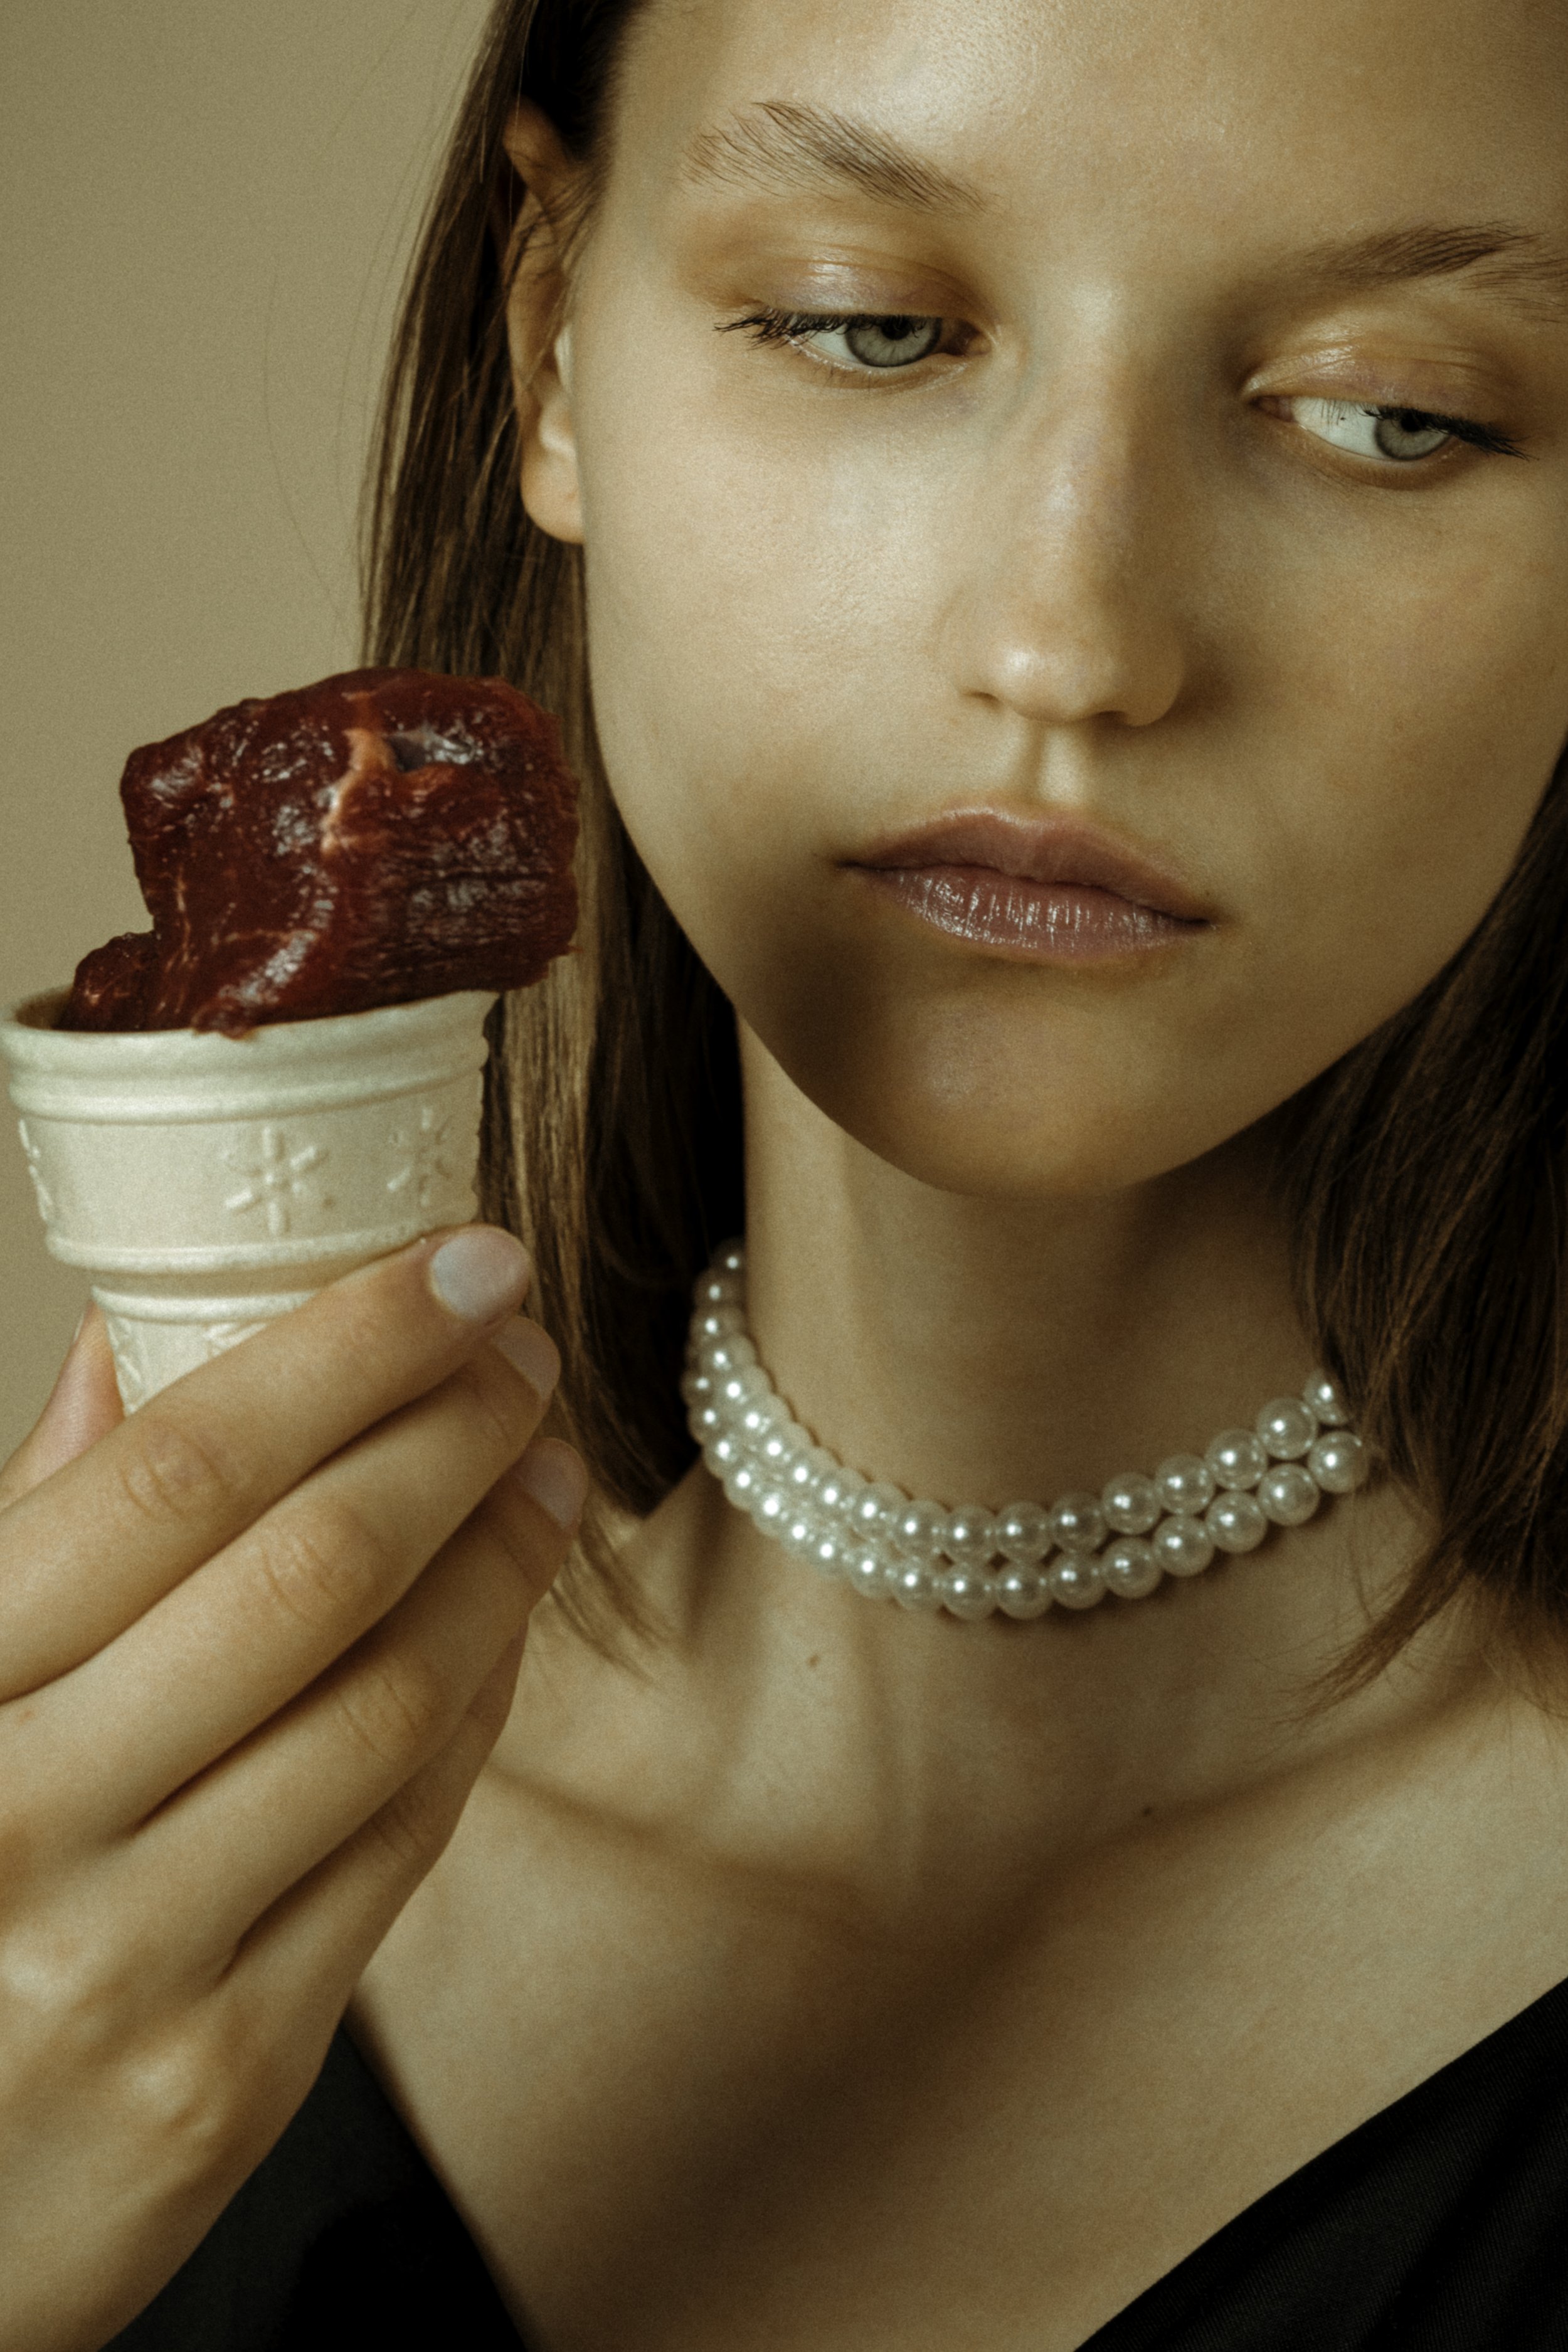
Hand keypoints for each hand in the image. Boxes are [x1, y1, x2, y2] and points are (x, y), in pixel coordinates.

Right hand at [0, 1231, 584, 2351]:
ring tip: (547, 1466)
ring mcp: (130, 1961)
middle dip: (451, 1432)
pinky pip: (401, 1845)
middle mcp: (21, 1822)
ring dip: (498, 1564)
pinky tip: (504, 1620)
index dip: (345, 1350)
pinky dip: (475, 1708)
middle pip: (306, 1575)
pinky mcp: (231, 2072)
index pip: (173, 1478)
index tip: (463, 1262)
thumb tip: (127, 1348)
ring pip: (384, 1707)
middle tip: (523, 1346)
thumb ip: (26, 1538)